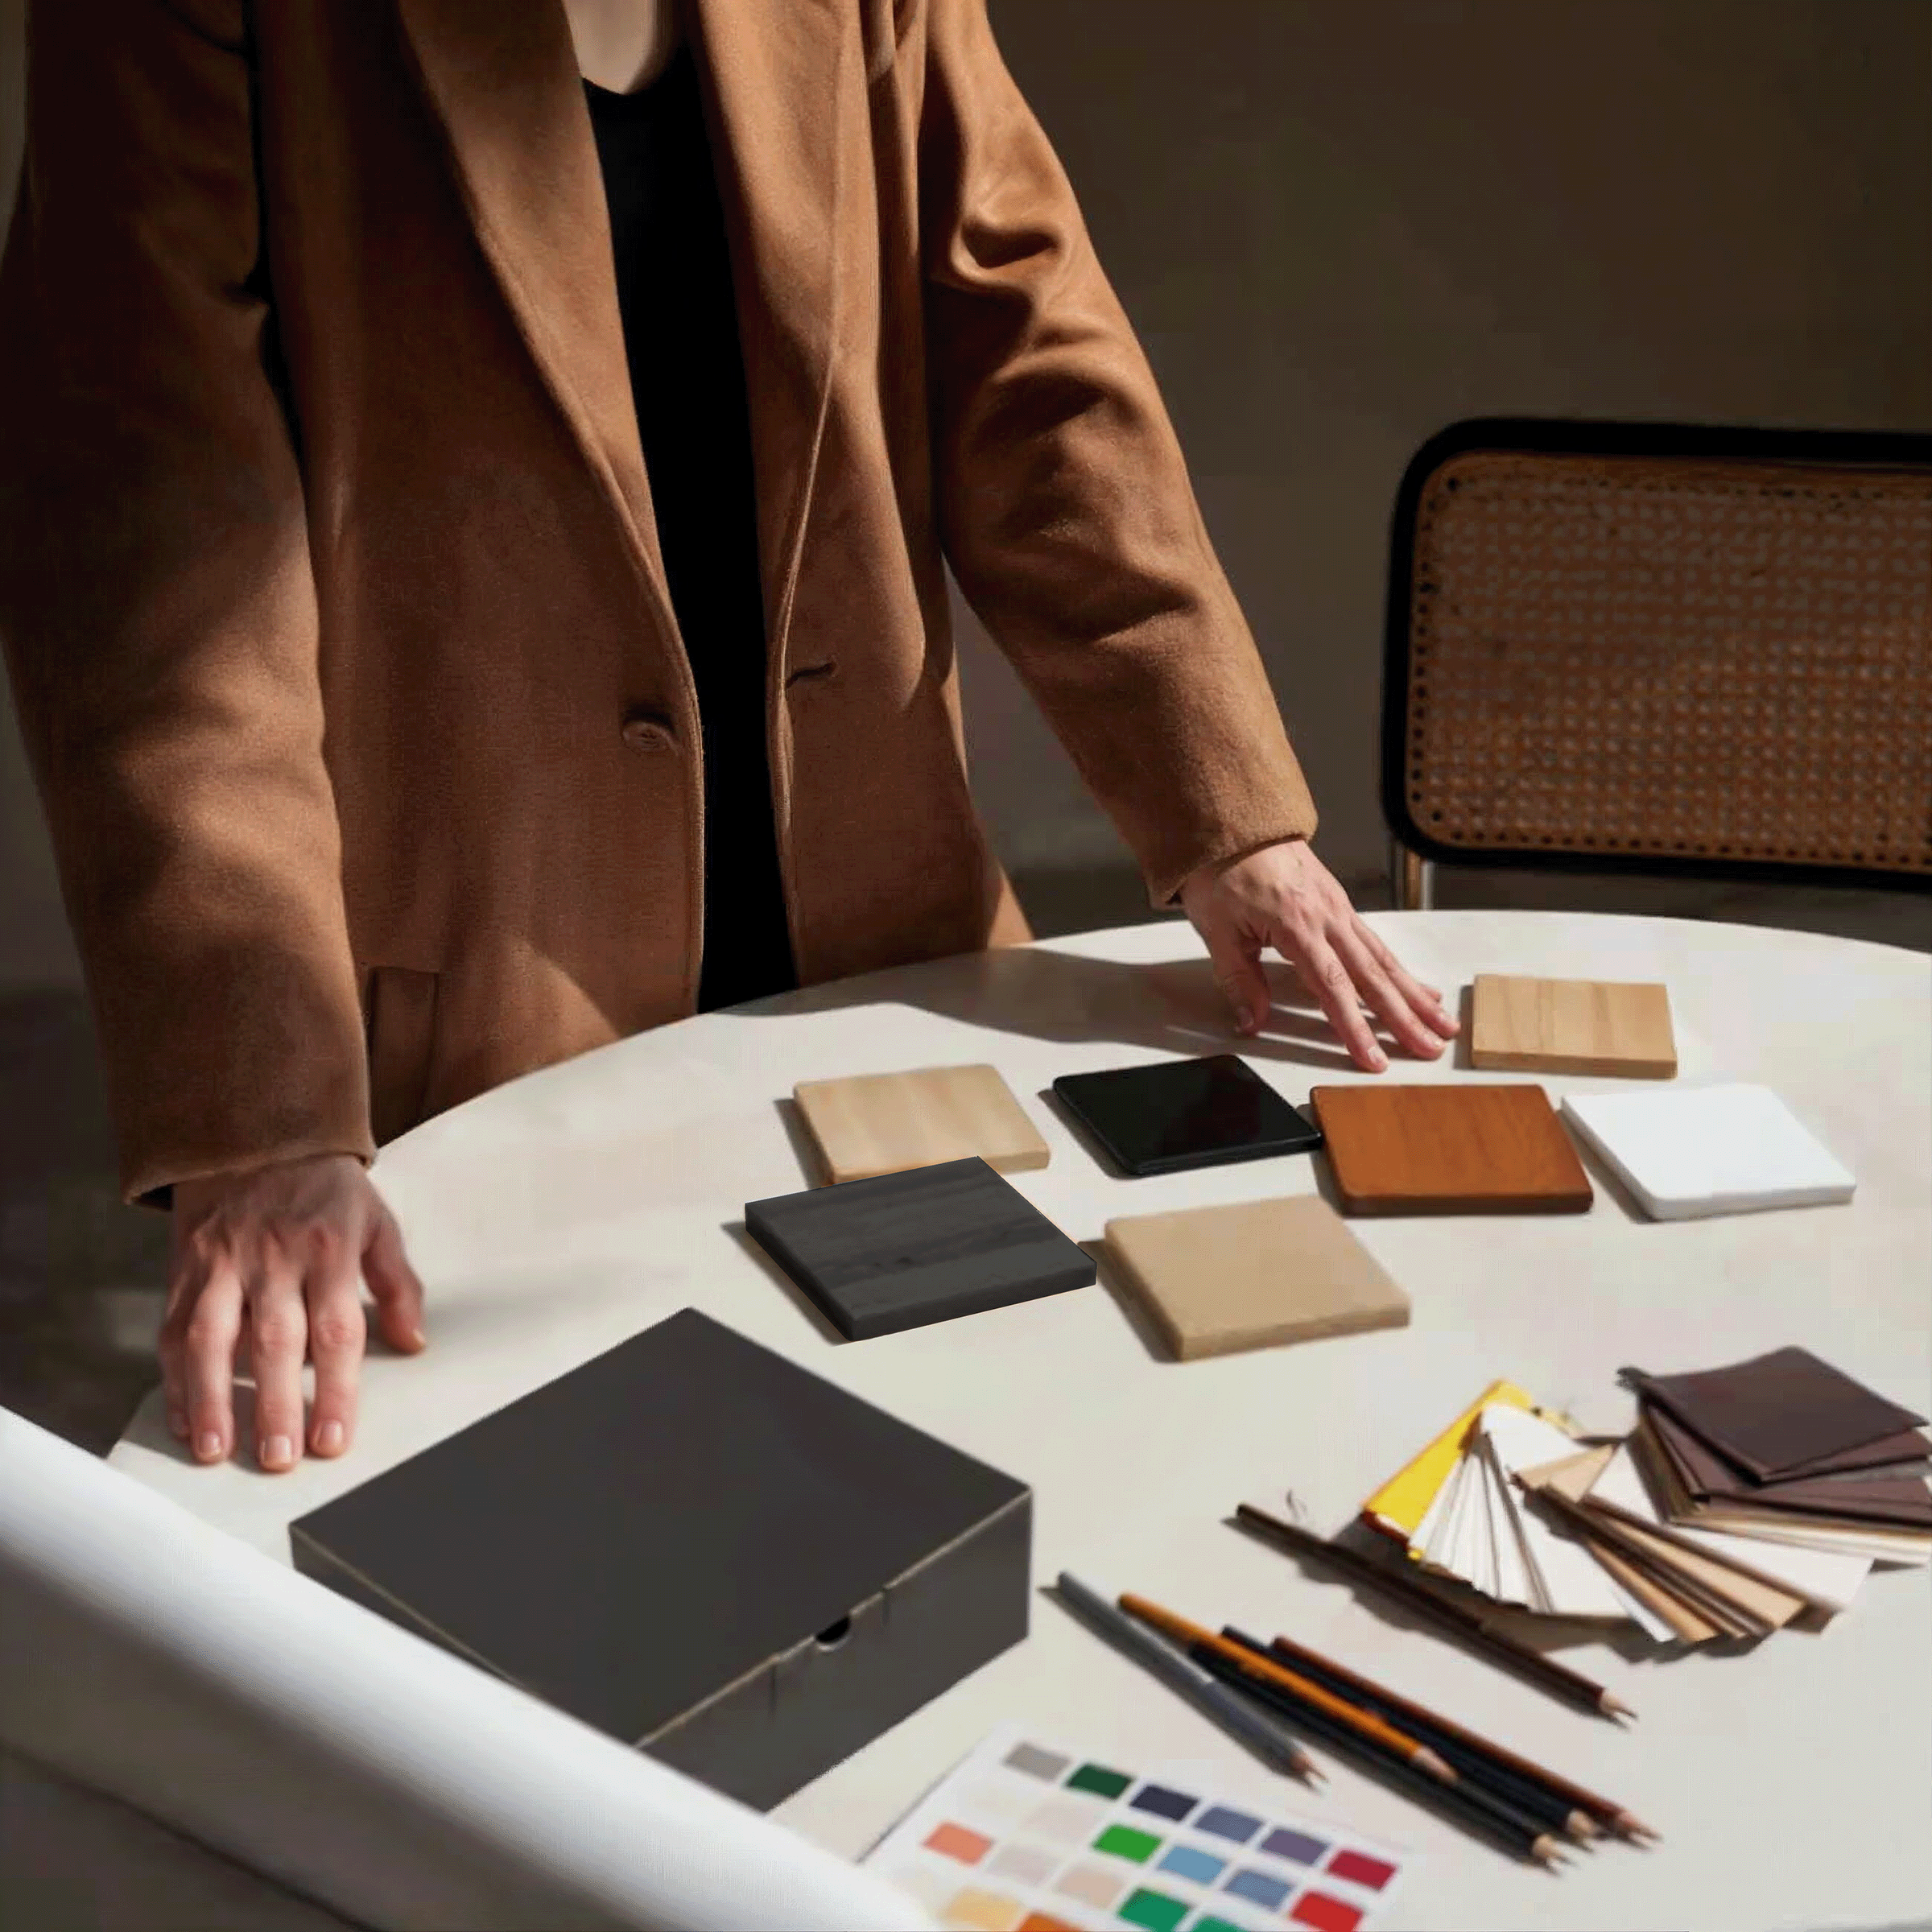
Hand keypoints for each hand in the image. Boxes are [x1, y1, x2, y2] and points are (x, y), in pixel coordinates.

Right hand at [162, 1154, 425, 1472]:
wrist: (255, 1134)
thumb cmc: (325, 1188)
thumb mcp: (377, 1222)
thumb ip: (398, 1283)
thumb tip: (413, 1342)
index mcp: (330, 1249)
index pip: (337, 1331)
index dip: (337, 1390)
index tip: (333, 1441)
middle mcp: (274, 1259)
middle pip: (277, 1342)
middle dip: (277, 1405)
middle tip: (279, 1459)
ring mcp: (224, 1263)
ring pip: (212, 1338)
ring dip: (213, 1399)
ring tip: (216, 1451)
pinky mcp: (186, 1267)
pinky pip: (173, 1328)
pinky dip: (176, 1378)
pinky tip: (183, 1418)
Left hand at [1180, 839, 1457, 1069]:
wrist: (1232, 822)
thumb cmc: (1220, 870)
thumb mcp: (1217, 929)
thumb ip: (1239, 980)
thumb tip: (1252, 1022)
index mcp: (1297, 925)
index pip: (1333, 987)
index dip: (1355, 1027)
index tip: (1374, 1058)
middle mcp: (1328, 916)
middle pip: (1373, 976)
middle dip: (1404, 1018)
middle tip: (1431, 1049)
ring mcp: (1338, 908)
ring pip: (1383, 959)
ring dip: (1414, 995)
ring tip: (1442, 1023)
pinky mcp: (1339, 903)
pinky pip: (1375, 942)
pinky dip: (1399, 968)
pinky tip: (1416, 986)